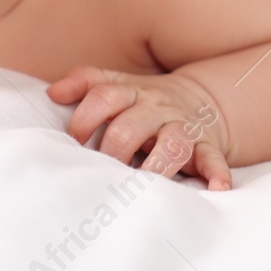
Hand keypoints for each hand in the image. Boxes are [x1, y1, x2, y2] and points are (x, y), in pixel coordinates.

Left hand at [47, 67, 232, 189]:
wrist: (203, 101)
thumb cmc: (147, 101)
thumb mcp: (118, 84)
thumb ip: (85, 82)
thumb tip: (53, 93)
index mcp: (133, 93)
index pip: (105, 97)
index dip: (85, 118)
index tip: (75, 141)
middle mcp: (157, 109)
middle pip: (131, 126)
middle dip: (113, 149)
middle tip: (103, 171)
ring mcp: (183, 128)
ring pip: (171, 143)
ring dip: (157, 165)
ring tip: (144, 183)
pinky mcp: (206, 147)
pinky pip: (213, 159)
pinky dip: (217, 173)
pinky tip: (216, 188)